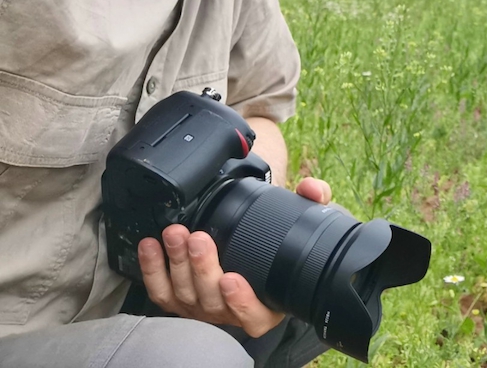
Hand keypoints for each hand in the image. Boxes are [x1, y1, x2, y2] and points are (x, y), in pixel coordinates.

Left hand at [138, 176, 334, 334]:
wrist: (259, 245)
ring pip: (185, 294)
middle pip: (213, 301)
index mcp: (269, 305)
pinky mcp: (179, 300)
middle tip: (198, 239)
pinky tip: (151, 246)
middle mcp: (233, 312)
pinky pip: (161, 291)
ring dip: (177, 263)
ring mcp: (204, 308)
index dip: (242, 303)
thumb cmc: (281, 244)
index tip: (232, 278)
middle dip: (202, 269)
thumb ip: (315, 204)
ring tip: (176, 234)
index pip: (256, 317)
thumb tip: (312, 189)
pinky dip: (152, 269)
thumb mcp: (308, 225)